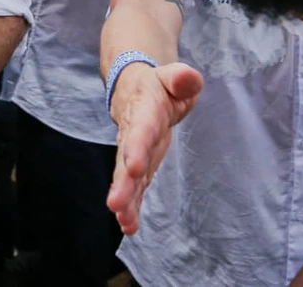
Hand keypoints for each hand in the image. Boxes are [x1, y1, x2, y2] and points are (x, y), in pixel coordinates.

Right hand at [107, 62, 203, 233]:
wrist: (135, 88)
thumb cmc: (160, 85)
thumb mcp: (174, 76)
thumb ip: (182, 78)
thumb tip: (187, 79)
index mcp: (144, 110)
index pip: (140, 130)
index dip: (136, 148)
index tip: (133, 168)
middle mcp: (134, 134)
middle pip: (125, 159)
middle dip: (122, 183)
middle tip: (115, 204)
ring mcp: (134, 151)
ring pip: (126, 176)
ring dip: (125, 199)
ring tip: (123, 221)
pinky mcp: (138, 165)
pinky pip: (134, 186)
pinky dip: (132, 206)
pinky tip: (128, 226)